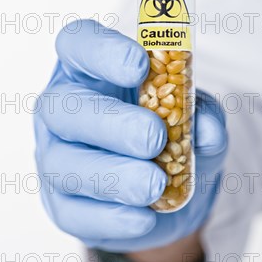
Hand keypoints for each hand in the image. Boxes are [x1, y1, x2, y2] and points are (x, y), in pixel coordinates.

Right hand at [34, 19, 226, 251]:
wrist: (165, 189)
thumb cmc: (171, 132)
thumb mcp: (196, 115)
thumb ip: (204, 114)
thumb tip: (205, 131)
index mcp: (91, 70)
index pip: (78, 43)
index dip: (102, 50)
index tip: (139, 64)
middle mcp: (63, 108)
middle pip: (63, 106)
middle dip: (110, 122)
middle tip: (153, 137)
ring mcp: (56, 156)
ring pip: (65, 163)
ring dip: (112, 175)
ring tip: (154, 184)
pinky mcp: (61, 203)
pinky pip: (72, 212)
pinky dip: (110, 216)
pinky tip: (143, 217)